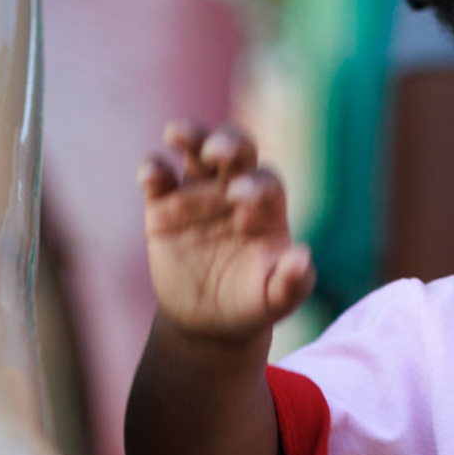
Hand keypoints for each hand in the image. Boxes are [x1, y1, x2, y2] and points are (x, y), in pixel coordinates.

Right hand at [139, 120, 314, 341]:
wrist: (207, 321)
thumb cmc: (250, 303)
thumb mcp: (274, 301)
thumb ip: (292, 283)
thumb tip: (302, 257)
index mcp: (266, 208)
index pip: (266, 183)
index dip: (256, 186)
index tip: (241, 201)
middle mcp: (233, 190)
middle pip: (237, 150)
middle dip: (228, 143)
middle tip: (217, 151)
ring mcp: (198, 195)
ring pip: (196, 150)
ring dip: (190, 136)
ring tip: (177, 133)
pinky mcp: (163, 206)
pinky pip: (158, 178)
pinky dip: (152, 169)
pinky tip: (151, 175)